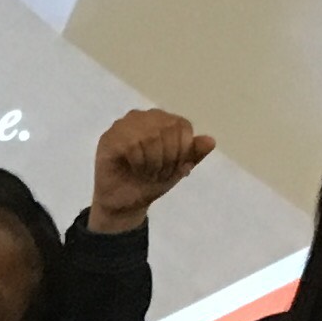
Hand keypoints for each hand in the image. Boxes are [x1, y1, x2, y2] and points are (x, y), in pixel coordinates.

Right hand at [89, 108, 214, 231]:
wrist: (125, 204)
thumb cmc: (150, 183)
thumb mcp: (177, 170)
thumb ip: (193, 154)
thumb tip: (211, 141)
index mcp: (165, 121)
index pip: (183, 126)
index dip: (182, 151)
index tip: (174, 169)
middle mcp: (146, 117)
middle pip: (168, 129)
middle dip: (168, 158)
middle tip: (159, 174)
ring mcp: (126, 124)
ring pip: (150, 136)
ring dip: (153, 162)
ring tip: (147, 173)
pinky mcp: (110, 137)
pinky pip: (132, 144)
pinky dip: (139, 163)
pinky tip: (135, 170)